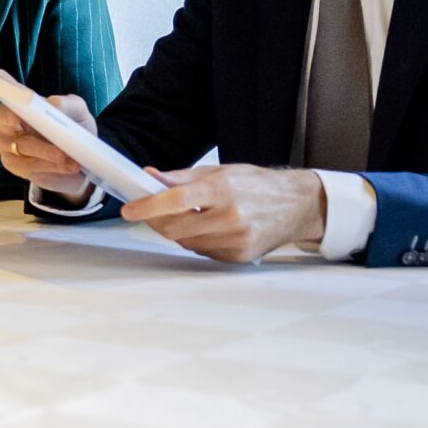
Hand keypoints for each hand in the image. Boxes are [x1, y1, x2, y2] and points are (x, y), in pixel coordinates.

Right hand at [0, 96, 98, 202]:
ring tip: (73, 161)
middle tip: (61, 152)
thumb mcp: (75, 109)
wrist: (81, 150)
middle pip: (19, 142)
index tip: (17, 119)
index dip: (9, 116)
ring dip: (53, 161)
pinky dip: (56, 169)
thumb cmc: (72, 123)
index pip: (4, 113)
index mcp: (13, 111)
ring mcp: (12, 155)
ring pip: (30, 160)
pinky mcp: (22, 171)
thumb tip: (54, 103)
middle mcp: (6, 134)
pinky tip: (70, 167)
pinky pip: (37, 172)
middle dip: (42, 148)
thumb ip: (66, 103)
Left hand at [121, 164, 325, 262]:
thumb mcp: (221, 171)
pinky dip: (196, 240)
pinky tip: (208, 228)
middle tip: (149, 212)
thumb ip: (181, 177)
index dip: (148, 206)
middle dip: (156, 221)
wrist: (298, 204)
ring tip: (189, 215)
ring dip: (178, 230)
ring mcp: (236, 239)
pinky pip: (203, 252)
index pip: (177, 200)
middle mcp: (231, 216)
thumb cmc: (258, 185)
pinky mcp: (239, 256)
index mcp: (224, 190)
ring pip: (186, 242)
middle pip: (175, 228)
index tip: (130, 209)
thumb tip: (150, 177)